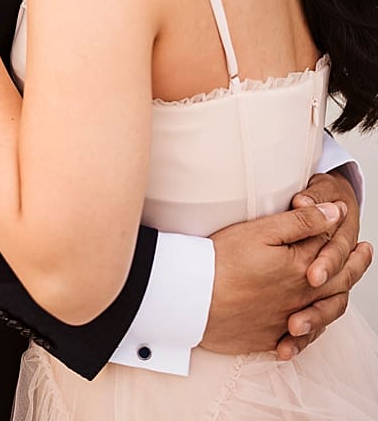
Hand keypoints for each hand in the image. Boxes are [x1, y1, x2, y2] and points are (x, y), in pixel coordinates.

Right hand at [201, 200, 371, 354]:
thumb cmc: (219, 261)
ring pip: (326, 311)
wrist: (190, 298)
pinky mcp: (269, 336)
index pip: (330, 247)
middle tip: (364, 253)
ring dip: (339, 297)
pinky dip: (312, 331)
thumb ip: (302, 221)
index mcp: (302, 268)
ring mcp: (287, 319)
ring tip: (343, 288)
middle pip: (338, 280)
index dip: (341, 232)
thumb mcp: (260, 231)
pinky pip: (302, 338)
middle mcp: (302, 297)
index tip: (350, 222)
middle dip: (354, 264)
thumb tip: (336, 213)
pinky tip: (310, 325)